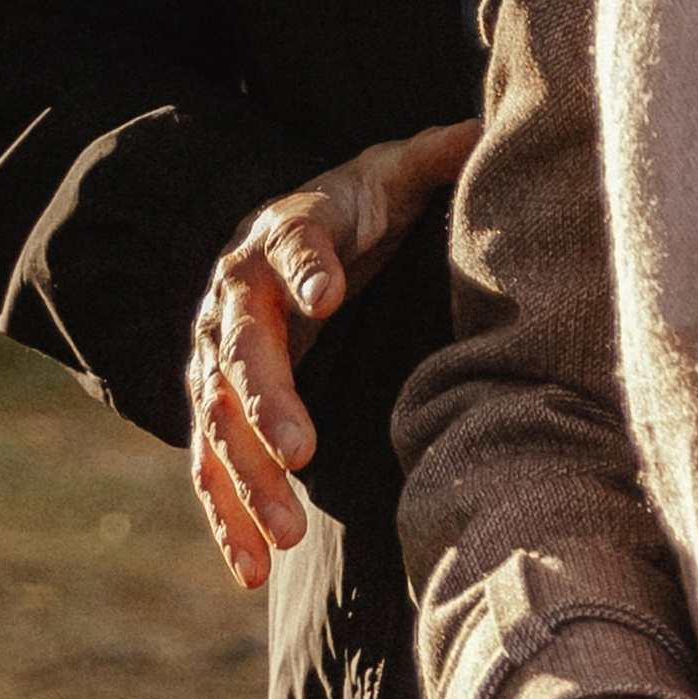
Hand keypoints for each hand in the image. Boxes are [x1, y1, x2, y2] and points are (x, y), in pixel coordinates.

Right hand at [188, 117, 479, 584]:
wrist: (279, 238)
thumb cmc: (353, 208)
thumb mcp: (390, 175)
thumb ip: (433, 158)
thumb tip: (488, 127)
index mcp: (282, 232)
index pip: (292, 245)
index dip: (306, 264)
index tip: (328, 292)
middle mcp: (235, 295)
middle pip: (240, 348)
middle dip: (267, 402)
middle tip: (303, 451)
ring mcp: (215, 357)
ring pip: (217, 421)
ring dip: (245, 478)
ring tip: (285, 535)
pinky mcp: (214, 409)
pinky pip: (209, 466)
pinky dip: (224, 517)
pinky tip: (249, 571)